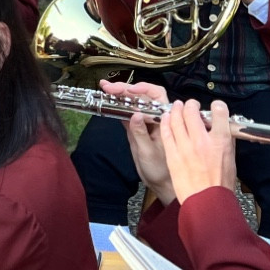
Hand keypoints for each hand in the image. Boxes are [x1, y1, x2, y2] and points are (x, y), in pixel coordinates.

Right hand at [101, 79, 175, 201]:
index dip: (144, 88)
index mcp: (164, 119)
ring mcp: (144, 121)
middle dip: (125, 88)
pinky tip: (107, 100)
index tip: (129, 90)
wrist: (159, 182)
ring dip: (119, 94)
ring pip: (132, 102)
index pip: (156, 96)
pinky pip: (126, 112)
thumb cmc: (160, 169)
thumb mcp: (148, 152)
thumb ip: (141, 133)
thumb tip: (135, 114)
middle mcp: (154, 116)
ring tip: (105, 88)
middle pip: (141, 95)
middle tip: (108, 87)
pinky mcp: (135, 127)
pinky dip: (116, 105)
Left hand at [159, 99, 238, 206]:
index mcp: (221, 141)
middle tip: (190, 105)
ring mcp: (185, 147)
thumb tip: (223, 128)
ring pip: (176, 119)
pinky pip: (166, 133)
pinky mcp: (173, 154)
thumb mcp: (231, 159)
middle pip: (192, 112)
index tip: (215, 107)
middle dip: (191, 104)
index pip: (219, 112)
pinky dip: (165, 122)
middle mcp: (202, 141)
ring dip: (176, 109)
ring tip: (176, 107)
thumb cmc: (220, 184)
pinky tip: (166, 118)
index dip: (217, 106)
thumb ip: (226, 141)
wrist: (207, 201)